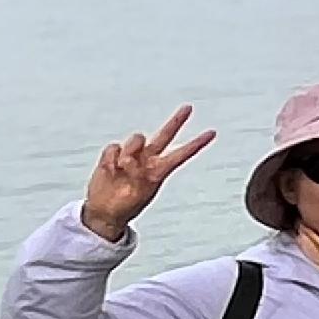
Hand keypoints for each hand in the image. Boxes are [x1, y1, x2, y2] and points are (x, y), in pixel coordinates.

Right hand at [80, 107, 215, 239]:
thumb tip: (130, 159)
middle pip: (164, 135)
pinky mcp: (112, 155)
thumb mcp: (141, 193)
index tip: (212, 133)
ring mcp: (131, 155)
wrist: (105, 211)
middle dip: (176, 121)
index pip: (181, 154)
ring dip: (131, 151)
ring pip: (137, 138)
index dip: (196, 144)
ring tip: (124, 168)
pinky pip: (114, 147)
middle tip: (189, 107)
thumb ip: (139, 173)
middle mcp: (148, 159)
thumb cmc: (127, 204)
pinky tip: (111, 169)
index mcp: (159, 170)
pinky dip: (112, 158)